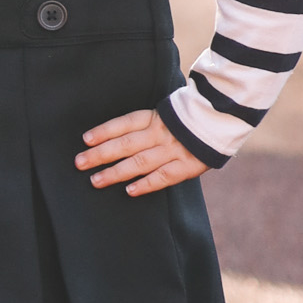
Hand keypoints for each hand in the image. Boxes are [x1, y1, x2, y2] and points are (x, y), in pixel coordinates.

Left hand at [76, 108, 205, 196]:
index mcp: (156, 116)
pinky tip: (129, 191)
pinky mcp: (188, 165)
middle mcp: (161, 132)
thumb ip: (146, 123)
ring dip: (116, 172)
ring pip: (140, 162)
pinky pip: (163, 176)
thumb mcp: (166, 112)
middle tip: (80, 163)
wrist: (223, 119)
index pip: (125, 123)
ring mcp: (174, 149)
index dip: (104, 131)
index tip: (85, 140)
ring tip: (96, 181)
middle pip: (125, 144)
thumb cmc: (189, 117)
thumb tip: (117, 135)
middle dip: (101, 154)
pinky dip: (146, 184)